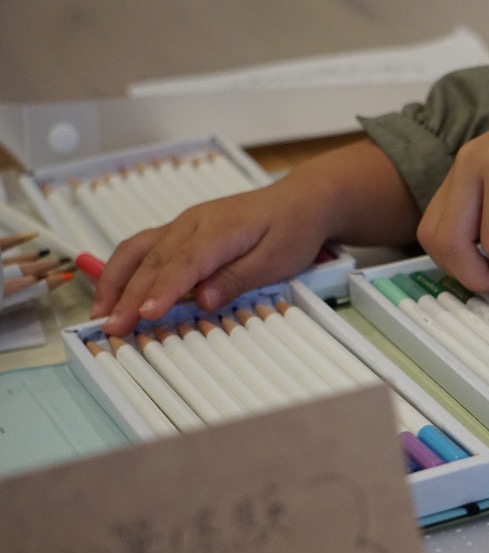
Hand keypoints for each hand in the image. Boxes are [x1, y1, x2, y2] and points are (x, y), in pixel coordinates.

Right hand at [92, 139, 418, 335]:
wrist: (300, 201)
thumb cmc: (292, 230)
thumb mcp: (276, 260)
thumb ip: (237, 279)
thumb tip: (203, 299)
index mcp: (219, 230)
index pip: (184, 263)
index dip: (162, 290)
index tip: (145, 314)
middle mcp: (193, 224)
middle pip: (154, 262)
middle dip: (129, 296)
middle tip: (113, 327)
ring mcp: (184, 225)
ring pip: (139, 251)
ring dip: (115, 281)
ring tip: (101, 313)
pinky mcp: (182, 231)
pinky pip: (144, 247)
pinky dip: (124, 269)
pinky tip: (114, 291)